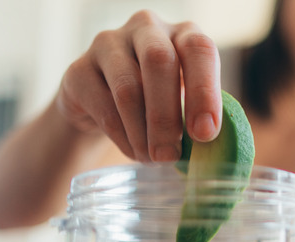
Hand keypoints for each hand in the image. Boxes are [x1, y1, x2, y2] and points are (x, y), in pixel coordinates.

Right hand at [55, 10, 221, 162]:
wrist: (103, 105)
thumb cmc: (158, 103)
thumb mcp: (185, 103)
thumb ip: (200, 118)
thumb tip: (215, 151)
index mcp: (182, 33)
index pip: (198, 49)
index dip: (204, 91)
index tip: (205, 133)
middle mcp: (146, 28)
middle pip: (158, 62)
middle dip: (167, 116)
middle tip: (171, 156)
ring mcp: (108, 44)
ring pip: (128, 88)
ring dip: (142, 133)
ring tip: (153, 160)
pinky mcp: (78, 70)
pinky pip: (103, 106)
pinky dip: (123, 138)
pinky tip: (135, 153)